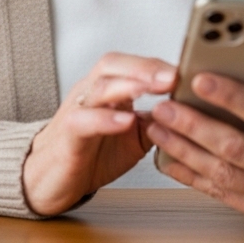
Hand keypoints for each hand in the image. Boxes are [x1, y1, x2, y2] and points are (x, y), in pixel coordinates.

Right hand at [23, 52, 176, 215]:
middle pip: (114, 64)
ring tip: (155, 88)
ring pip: (100, 86)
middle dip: (146, 67)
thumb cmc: (91, 152)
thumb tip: (190, 113)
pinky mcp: (68, 133)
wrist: (52, 178)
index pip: (134, 65)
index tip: (189, 70)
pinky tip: (125, 120)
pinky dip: (105, 119)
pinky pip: (84, 120)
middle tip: (174, 75)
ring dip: (129, 85)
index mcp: (109, 89)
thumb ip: (156, 121)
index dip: (160, 65)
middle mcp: (91, 92)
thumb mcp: (134, 136)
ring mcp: (78, 109)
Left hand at [147, 47, 243, 223]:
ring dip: (184, 150)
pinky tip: (170, 160)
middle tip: (165, 106)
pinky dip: (193, 177)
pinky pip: (223, 194)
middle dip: (194, 125)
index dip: (230, 96)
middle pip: (234, 147)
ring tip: (158, 128)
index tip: (199, 79)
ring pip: (222, 173)